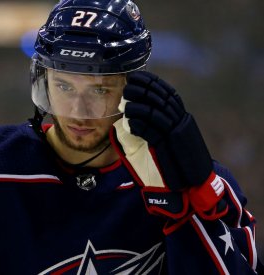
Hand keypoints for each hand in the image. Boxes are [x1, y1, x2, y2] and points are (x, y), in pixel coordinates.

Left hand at [111, 71, 226, 219]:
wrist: (194, 184)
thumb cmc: (176, 162)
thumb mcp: (166, 140)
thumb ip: (153, 127)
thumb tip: (130, 116)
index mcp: (182, 117)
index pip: (168, 93)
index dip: (153, 82)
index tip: (137, 75)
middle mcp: (181, 122)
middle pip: (161, 100)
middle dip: (143, 90)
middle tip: (128, 86)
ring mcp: (176, 134)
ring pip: (156, 114)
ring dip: (138, 107)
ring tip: (125, 106)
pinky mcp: (168, 147)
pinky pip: (152, 133)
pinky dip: (140, 126)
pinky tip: (130, 123)